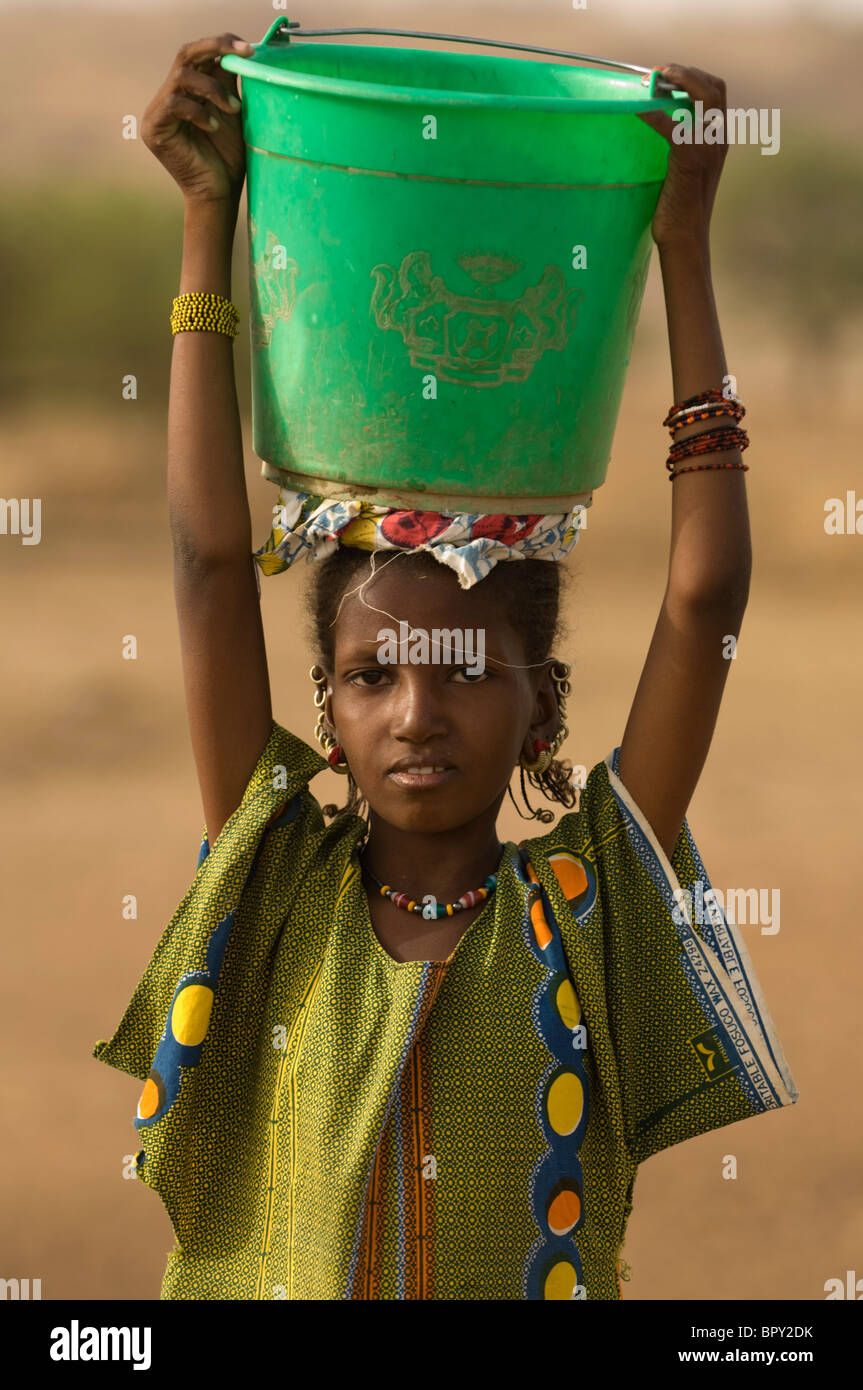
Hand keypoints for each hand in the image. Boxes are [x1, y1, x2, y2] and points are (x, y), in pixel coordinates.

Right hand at [141, 34, 255, 207]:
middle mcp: (169, 96)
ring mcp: (158, 111)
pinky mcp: (154, 128)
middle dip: (215, 49)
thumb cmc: (228, 159)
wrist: (218, 195)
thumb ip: (228, 83)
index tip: (248, 48)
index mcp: (186, 91)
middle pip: (185, 55)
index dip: (220, 44)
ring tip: (232, 110)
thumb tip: (237, 52)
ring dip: (212, 89)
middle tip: (242, 53)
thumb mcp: (232, 113)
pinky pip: (174, 103)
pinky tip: (214, 127)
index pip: (197, 55)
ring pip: (182, 76)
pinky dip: (198, 111)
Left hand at [638, 65, 728, 249]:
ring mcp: (708, 148)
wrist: (685, 239)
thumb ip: (680, 144)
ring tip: (651, 81)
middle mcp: (719, 140)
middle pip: (713, 86)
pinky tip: (636, 109)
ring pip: (701, 95)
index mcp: (719, 140)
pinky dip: (653, 112)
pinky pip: (672, 124)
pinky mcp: (690, 159)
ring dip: (675, 81)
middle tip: (658, 73)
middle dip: (685, 72)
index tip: (668, 75)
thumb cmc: (678, 208)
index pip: (716, 92)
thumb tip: (657, 121)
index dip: (693, 77)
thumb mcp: (683, 170)